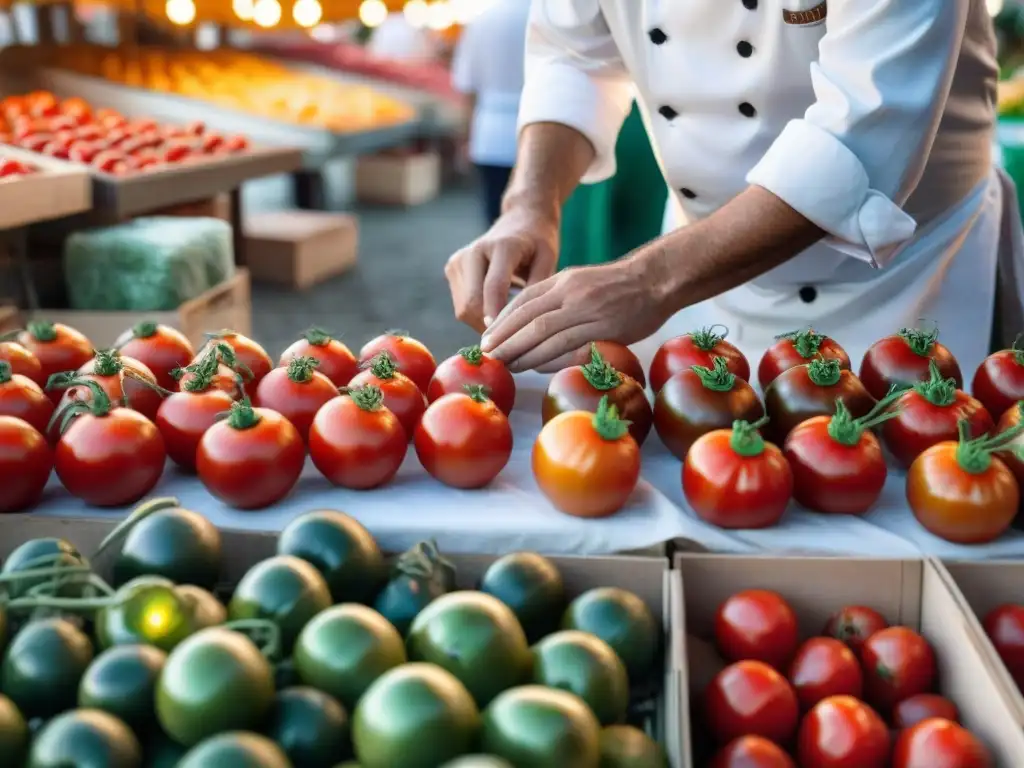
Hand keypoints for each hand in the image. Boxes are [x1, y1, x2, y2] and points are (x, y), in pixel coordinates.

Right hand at [445, 204, 558, 332]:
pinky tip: (496, 314)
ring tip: (506, 326)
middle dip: (489, 327)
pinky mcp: (452, 269)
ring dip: (482, 324)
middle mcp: (473, 251)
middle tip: (511, 341)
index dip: (498, 317)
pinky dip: (477, 316)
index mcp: (501, 246)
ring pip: (463, 309)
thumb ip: (536, 289)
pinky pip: (461, 305)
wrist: (520, 219)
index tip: (509, 341)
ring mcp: (458, 260)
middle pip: (471, 303)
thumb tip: (523, 325)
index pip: (493, 288)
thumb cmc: (538, 243)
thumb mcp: (548, 261)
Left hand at [480, 255, 672, 371]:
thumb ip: (559, 298)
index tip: (488, 337)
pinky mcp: (602, 326)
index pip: (523, 300)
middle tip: (488, 355)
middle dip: (504, 338)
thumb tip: (533, 323)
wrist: (657, 279)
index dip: (502, 320)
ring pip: (542, 332)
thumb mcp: (583, 281)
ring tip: (504, 364)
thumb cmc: (621, 286)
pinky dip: (546, 357)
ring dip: (520, 351)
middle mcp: (570, 292)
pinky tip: (533, 367)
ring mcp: (586, 309)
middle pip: (527, 317)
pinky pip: (567, 344)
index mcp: (563, 280)